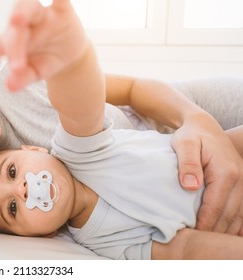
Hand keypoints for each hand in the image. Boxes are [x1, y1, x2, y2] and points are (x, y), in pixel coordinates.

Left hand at [0, 0, 86, 90]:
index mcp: (11, 40)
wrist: (68, 52)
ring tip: (16, 18)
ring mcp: (42, 15)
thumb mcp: (35, 71)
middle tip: (15, 62)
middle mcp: (23, 24)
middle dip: (13, 43)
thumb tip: (10, 86)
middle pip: (14, 29)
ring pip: (30, 7)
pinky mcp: (61, 9)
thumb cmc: (45, 60)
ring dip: (22, 11)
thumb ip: (22, 77)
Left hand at [171, 113, 242, 234]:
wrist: (204, 126)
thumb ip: (187, 164)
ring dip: (225, 232)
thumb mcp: (183, 144)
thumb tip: (190, 187)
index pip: (215, 206)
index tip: (192, 237)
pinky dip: (235, 225)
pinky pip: (242, 211)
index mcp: (225, 172)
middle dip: (214, 232)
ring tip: (208, 245)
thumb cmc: (190, 136)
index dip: (204, 224)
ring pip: (238, 216)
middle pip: (228, 215)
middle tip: (198, 246)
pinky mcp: (242, 185)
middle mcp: (240, 179)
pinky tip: (224, 235)